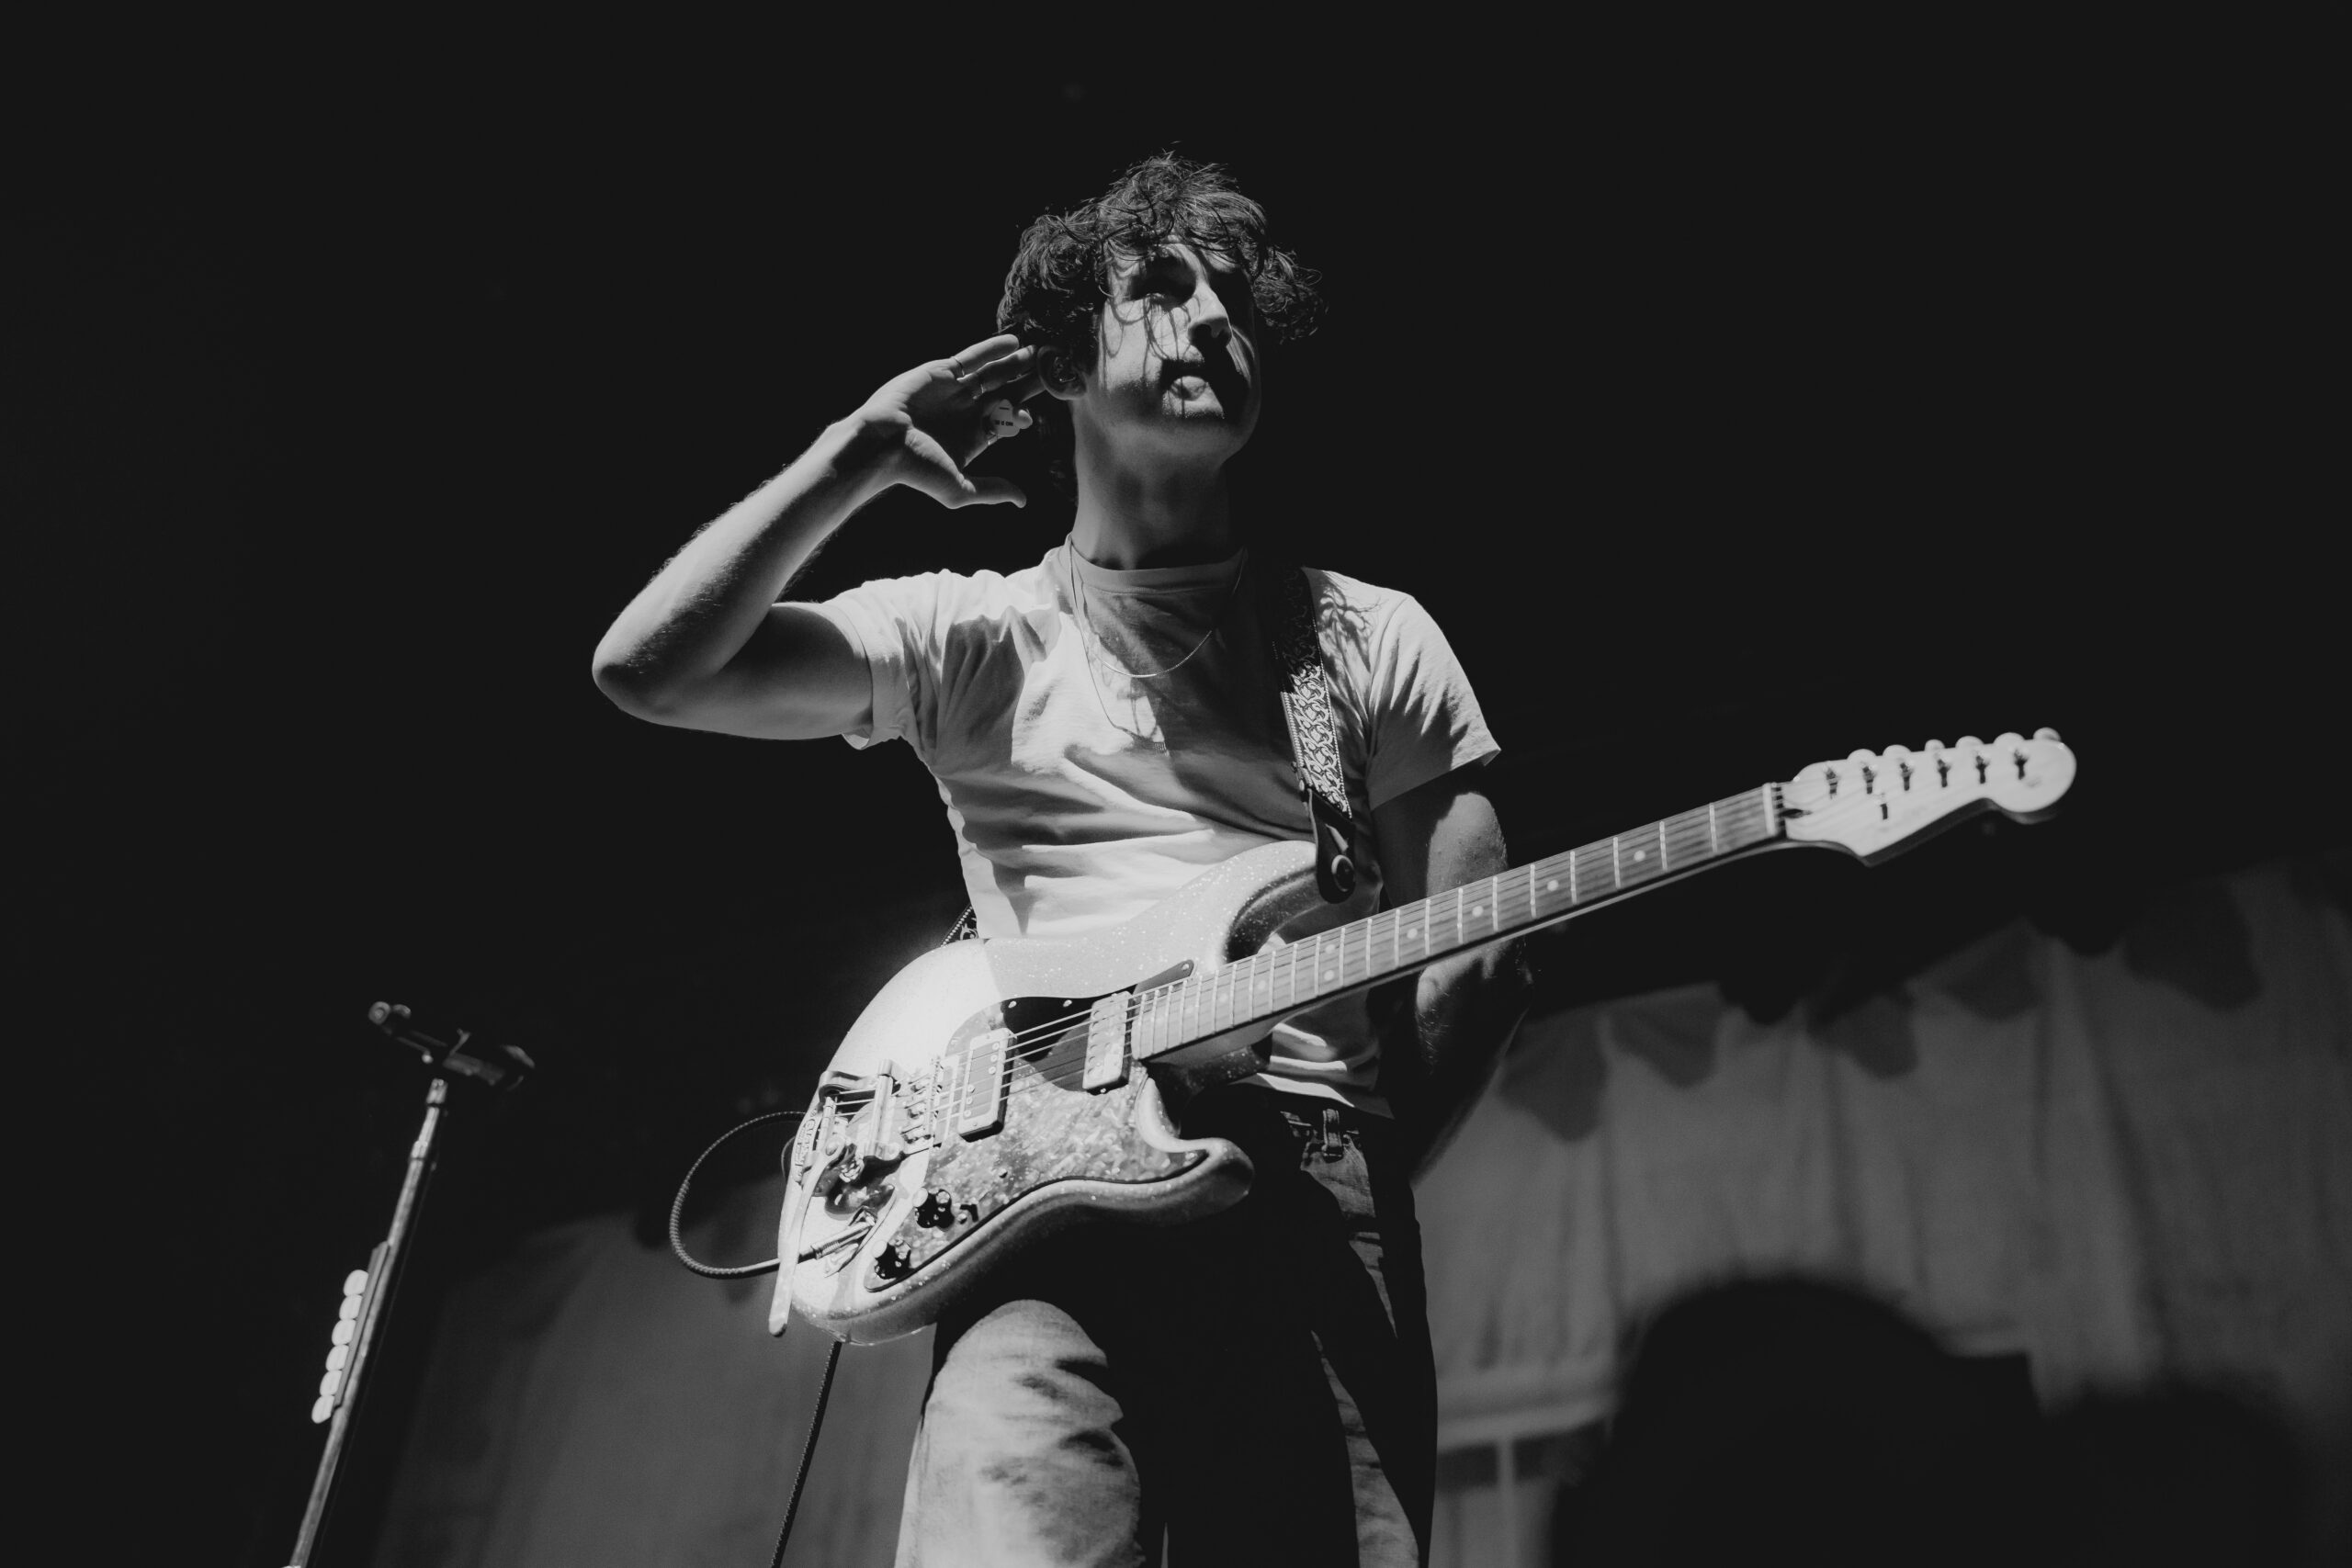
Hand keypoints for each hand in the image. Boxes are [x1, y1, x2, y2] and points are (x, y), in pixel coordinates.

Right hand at [845, 334, 1042, 509]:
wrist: (881, 444)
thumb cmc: (916, 469)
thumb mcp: (960, 488)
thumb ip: (992, 490)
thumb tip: (1022, 501)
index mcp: (972, 437)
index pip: (1004, 422)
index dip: (1020, 416)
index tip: (1033, 414)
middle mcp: (965, 411)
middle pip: (1004, 394)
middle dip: (1026, 385)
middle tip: (1050, 373)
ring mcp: (954, 390)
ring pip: (992, 373)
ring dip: (1014, 364)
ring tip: (1039, 353)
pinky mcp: (941, 371)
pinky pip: (972, 357)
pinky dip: (992, 349)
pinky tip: (1014, 342)